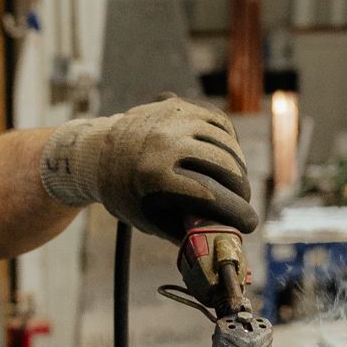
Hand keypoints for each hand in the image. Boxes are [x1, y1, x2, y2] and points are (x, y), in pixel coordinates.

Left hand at [40, 96, 257, 239]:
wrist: (96, 152)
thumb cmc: (124, 193)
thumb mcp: (149, 218)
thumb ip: (186, 229)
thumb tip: (226, 240)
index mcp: (154, 176)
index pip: (211, 196)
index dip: (237, 213)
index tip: (250, 224)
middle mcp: (165, 143)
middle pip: (226, 168)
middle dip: (241, 191)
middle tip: (241, 204)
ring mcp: (173, 120)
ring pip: (227, 145)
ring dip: (237, 168)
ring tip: (233, 185)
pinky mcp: (179, 106)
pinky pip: (220, 125)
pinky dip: (228, 143)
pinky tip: (226, 158)